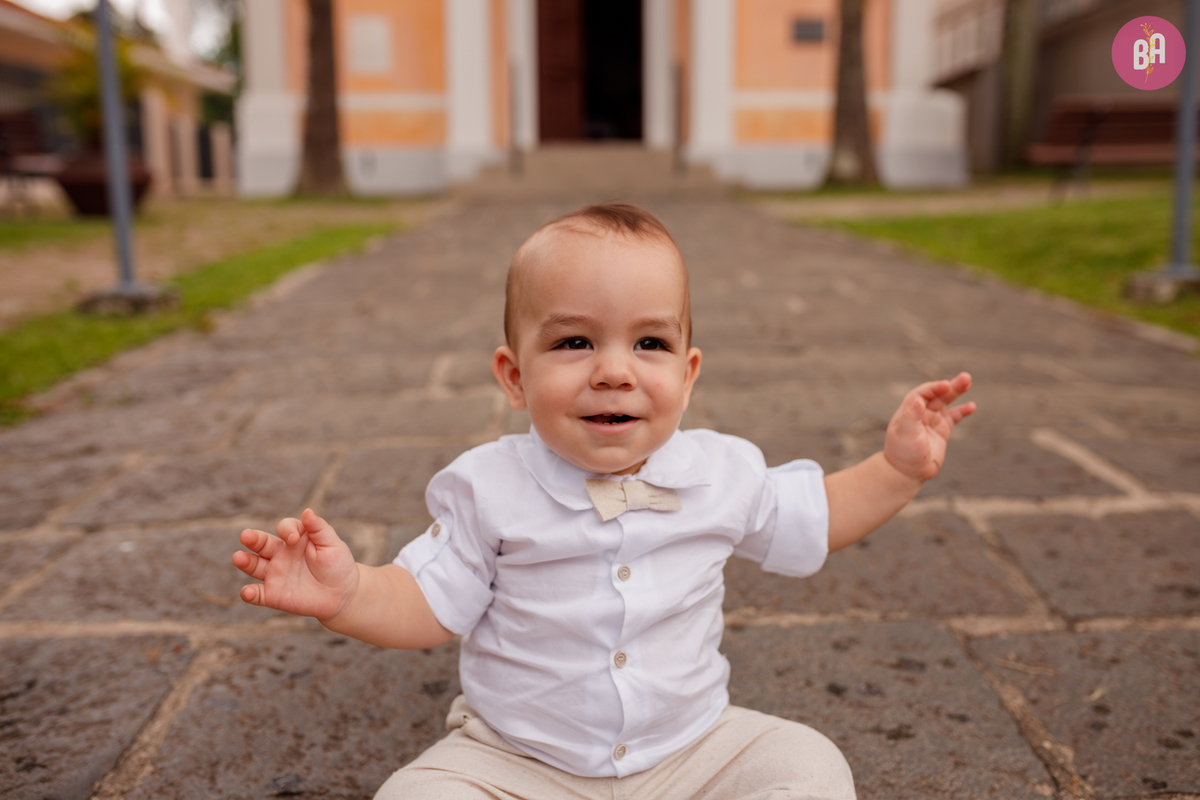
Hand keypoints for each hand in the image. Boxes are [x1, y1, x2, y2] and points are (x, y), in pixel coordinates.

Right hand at [232, 509, 358, 620]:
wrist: (342, 595)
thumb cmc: (338, 565)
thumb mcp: (332, 544)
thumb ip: (319, 528)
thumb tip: (307, 511)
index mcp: (296, 539)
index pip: (285, 528)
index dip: (287, 530)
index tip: (294, 539)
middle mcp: (281, 554)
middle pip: (261, 543)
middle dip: (253, 539)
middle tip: (246, 535)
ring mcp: (275, 574)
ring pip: (254, 566)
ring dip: (245, 561)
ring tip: (238, 557)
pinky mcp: (274, 595)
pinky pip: (258, 594)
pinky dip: (250, 594)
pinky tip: (246, 592)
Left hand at [883, 372, 975, 482]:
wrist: (907, 472)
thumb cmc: (903, 453)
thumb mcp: (906, 434)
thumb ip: (911, 416)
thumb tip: (917, 399)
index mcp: (909, 410)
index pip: (922, 393)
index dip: (934, 388)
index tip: (946, 385)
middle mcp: (920, 412)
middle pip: (937, 394)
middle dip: (951, 386)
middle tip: (966, 377)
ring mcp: (931, 420)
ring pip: (946, 402)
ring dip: (957, 392)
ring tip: (968, 381)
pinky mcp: (941, 430)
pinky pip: (954, 416)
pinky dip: (962, 411)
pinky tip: (972, 406)